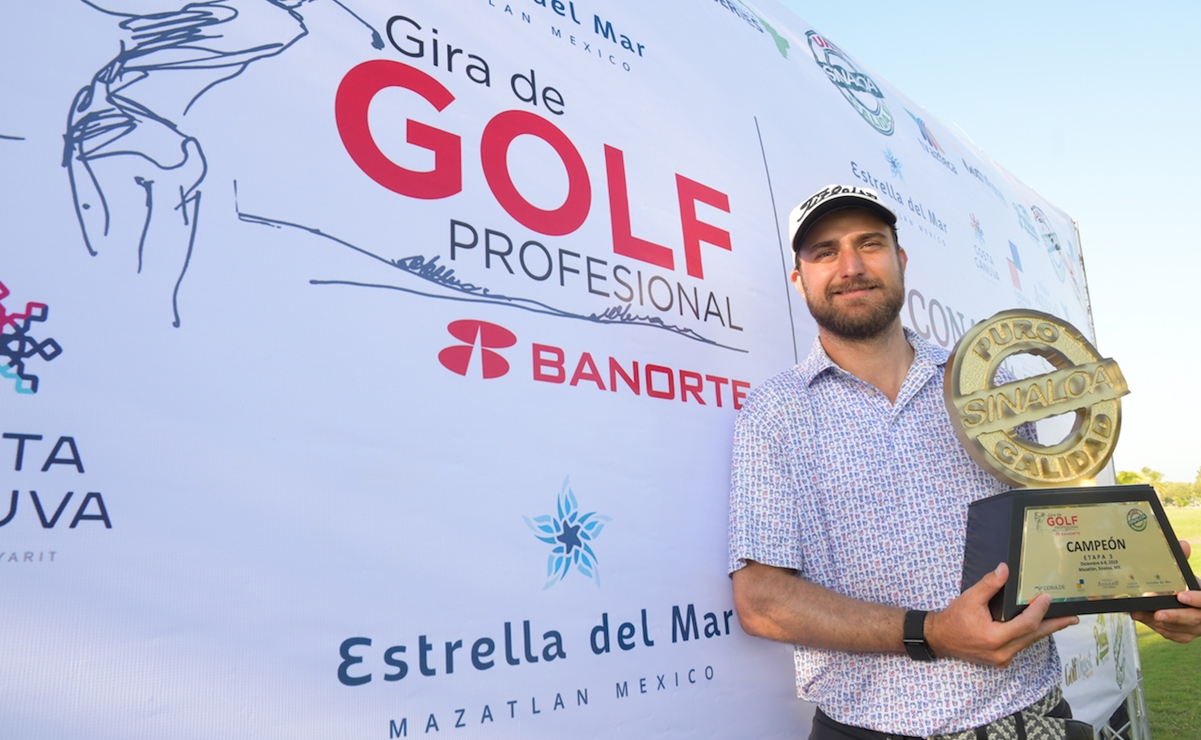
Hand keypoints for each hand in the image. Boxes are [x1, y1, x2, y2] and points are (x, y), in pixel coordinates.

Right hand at [925, 563, 1078, 667]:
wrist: (940, 639)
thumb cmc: (954, 618)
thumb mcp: (969, 598)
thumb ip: (989, 585)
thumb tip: (1005, 570)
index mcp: (994, 637)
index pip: (1026, 624)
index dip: (1039, 610)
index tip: (1047, 597)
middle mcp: (1002, 652)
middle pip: (1035, 637)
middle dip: (1055, 625)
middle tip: (1073, 617)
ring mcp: (1002, 659)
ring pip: (1029, 642)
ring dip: (1045, 630)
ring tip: (1061, 621)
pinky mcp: (1001, 660)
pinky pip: (1021, 646)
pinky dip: (1031, 635)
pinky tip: (1038, 627)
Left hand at [1131, 540, 1200, 642]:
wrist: (1193, 602)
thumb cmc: (1189, 586)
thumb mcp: (1187, 574)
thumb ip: (1183, 559)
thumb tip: (1182, 544)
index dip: (1196, 599)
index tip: (1180, 595)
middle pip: (1194, 619)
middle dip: (1174, 616)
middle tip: (1157, 613)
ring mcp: (1197, 628)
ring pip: (1180, 629)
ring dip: (1158, 622)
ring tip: (1139, 613)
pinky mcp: (1185, 634)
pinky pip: (1172, 634)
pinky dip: (1156, 627)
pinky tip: (1142, 618)